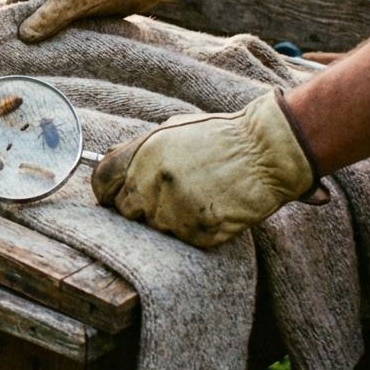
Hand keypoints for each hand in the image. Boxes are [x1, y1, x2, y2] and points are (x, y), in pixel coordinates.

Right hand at [6, 0, 177, 42]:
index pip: (15, 1)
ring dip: (46, 39)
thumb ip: (48, 16)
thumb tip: (23, 36)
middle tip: (20, 57)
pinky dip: (62, 41)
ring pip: (49, 24)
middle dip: (26, 33)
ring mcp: (69, 3)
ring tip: (38, 61)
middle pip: (30, 15)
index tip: (3, 42)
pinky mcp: (83, 14)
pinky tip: (60, 56)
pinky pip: (66, 30)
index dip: (7, 19)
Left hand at [90, 91, 324, 247]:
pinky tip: (214, 208)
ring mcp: (174, 210)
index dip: (106, 191)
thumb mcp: (173, 130)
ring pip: (156, 227)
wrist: (268, 152)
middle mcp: (153, 182)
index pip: (101, 182)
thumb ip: (140, 151)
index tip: (114, 196)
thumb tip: (116, 171)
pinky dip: (195, 229)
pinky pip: (183, 239)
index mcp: (143, 153)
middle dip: (141, 206)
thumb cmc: (222, 137)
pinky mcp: (196, 233)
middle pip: (126, 209)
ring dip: (172, 218)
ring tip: (200, 196)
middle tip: (169, 196)